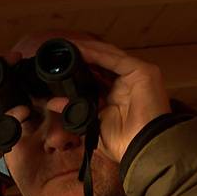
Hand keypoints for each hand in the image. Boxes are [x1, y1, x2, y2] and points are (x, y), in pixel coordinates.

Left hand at [46, 40, 171, 164]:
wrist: (143, 149)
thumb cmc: (124, 143)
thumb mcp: (93, 123)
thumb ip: (75, 110)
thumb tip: (53, 103)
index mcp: (118, 96)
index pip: (98, 76)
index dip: (81, 68)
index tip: (60, 64)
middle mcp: (129, 83)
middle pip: (104, 63)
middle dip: (83, 56)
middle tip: (61, 50)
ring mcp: (138, 76)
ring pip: (109, 57)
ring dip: (88, 50)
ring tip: (68, 46)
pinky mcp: (144, 72)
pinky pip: (116, 59)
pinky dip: (98, 53)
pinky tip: (81, 49)